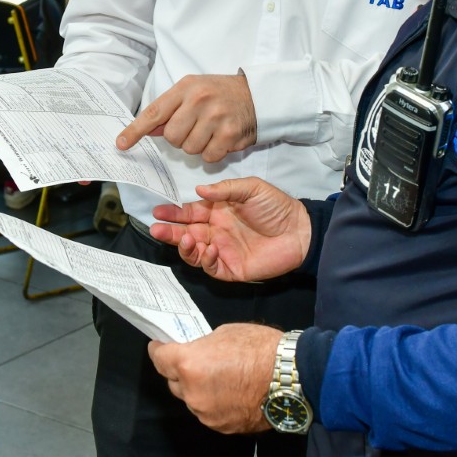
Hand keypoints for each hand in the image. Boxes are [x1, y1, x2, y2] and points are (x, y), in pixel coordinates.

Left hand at [119, 73, 255, 162]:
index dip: (135, 131)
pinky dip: (212, 153)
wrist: (258, 95)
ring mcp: (216, 117)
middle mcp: (199, 100)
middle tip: (194, 127)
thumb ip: (170, 109)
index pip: (154, 112)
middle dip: (179, 138)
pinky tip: (221, 139)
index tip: (121, 144)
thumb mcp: (193, 91)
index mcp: (185, 88)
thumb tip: (148, 130)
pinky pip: (208, 156)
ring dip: (197, 146)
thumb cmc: (220, 94)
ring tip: (210, 131)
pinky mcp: (230, 134)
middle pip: (171, 137)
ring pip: (189, 149)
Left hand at [148, 323, 278, 433]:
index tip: (159, 346)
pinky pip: (209, 413)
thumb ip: (203, 348)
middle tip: (195, 362)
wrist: (292, 377)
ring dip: (198, 390)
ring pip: (192, 400)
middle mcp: (192, 394)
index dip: (158, 350)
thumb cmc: (260, 348)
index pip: (159, 359)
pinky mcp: (222, 427)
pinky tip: (231, 394)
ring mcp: (206, 414)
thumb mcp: (225, 333)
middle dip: (180, 372)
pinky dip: (214, 403)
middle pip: (174, 383)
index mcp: (189, 365)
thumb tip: (198, 354)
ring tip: (219, 379)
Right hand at [149, 177, 309, 281]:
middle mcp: (216, 231)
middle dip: (169, 232)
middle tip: (156, 229)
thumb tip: (199, 190)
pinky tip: (207, 249)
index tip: (158, 211)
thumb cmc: (277, 207)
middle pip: (186, 232)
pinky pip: (211, 267)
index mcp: (218, 211)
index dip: (174, 213)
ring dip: (183, 246)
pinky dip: (205, 260)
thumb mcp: (252, 188)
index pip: (190, 212)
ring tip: (183, 239)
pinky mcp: (231, 268)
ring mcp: (223, 250)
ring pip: (194, 252)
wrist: (300, 231)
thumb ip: (226, 189)